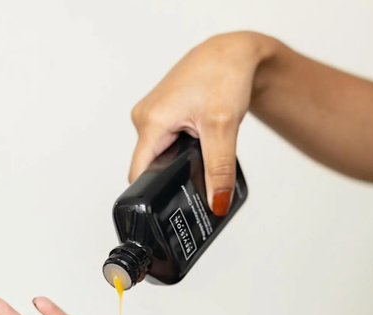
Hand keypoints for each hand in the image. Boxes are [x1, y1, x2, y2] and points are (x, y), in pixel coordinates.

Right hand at [129, 31, 277, 215]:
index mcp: (150, 121)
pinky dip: (180, 147)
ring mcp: (152, 116)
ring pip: (158, 154)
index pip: (139, 173)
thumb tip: (217, 202)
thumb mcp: (223, 127)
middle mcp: (144, 118)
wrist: (233, 53)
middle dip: (170, 175)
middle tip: (196, 174)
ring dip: (177, 160)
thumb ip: (219, 169)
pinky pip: (164, 142)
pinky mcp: (162, 115)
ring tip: (201, 150)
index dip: (153, 192)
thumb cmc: (224, 74)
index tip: (171, 204)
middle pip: (149, 165)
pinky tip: (198, 141)